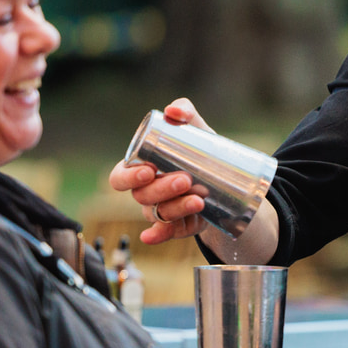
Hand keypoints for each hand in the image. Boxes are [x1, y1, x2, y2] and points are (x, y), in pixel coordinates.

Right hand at [107, 98, 212, 244]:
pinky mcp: (178, 225)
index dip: (129, 177)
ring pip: (159, 214)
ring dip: (176, 208)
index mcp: (140, 170)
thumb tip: (174, 111)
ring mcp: (160, 211)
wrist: (226, 178)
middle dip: (162, 189)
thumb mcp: (196, 130)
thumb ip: (185, 112)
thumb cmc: (200, 151)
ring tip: (199, 199)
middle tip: (185, 180)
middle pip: (143, 196)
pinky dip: (159, 236)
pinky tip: (152, 236)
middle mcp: (146, 193)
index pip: (120, 177)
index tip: (149, 170)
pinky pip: (165, 233)